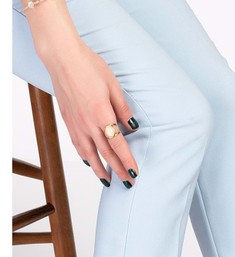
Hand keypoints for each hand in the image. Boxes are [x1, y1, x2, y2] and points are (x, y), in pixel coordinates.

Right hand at [43, 39, 139, 187]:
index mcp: (101, 114)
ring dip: (100, 170)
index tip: (134, 172)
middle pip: (105, 154)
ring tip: (109, 181)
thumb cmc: (89, 67)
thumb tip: (132, 126)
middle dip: (118, 170)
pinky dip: (85, 157)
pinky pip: (78, 145)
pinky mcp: (68, 122)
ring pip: (89, 154)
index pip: (118, 144)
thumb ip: (123, 108)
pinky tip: (90, 163)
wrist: (62, 58)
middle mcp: (88, 123)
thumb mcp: (113, 85)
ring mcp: (76, 124)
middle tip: (127, 182)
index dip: (127, 160)